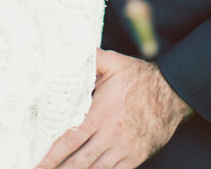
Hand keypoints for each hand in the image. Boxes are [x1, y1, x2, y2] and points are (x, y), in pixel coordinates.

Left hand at [34, 50, 192, 168]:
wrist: (172, 95)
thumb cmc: (140, 79)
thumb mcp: (114, 62)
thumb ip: (91, 59)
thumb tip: (71, 51)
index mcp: (101, 114)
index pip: (70, 139)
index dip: (52, 155)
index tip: (37, 164)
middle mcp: (110, 135)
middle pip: (78, 161)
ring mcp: (123, 150)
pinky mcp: (134, 158)